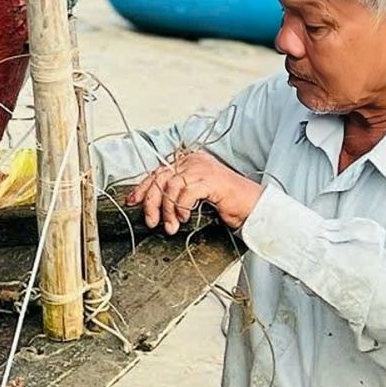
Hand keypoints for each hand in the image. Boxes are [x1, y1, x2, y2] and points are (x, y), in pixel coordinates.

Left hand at [127, 149, 261, 233]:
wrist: (252, 206)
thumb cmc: (226, 202)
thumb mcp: (195, 195)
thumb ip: (176, 193)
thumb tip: (152, 204)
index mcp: (188, 162)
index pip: (158, 172)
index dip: (143, 188)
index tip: (133, 201)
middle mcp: (194, 161)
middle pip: (161, 179)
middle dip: (151, 203)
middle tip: (151, 221)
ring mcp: (203, 169)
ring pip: (171, 187)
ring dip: (167, 210)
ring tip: (171, 225)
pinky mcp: (211, 180)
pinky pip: (186, 192)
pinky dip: (181, 207)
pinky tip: (185, 217)